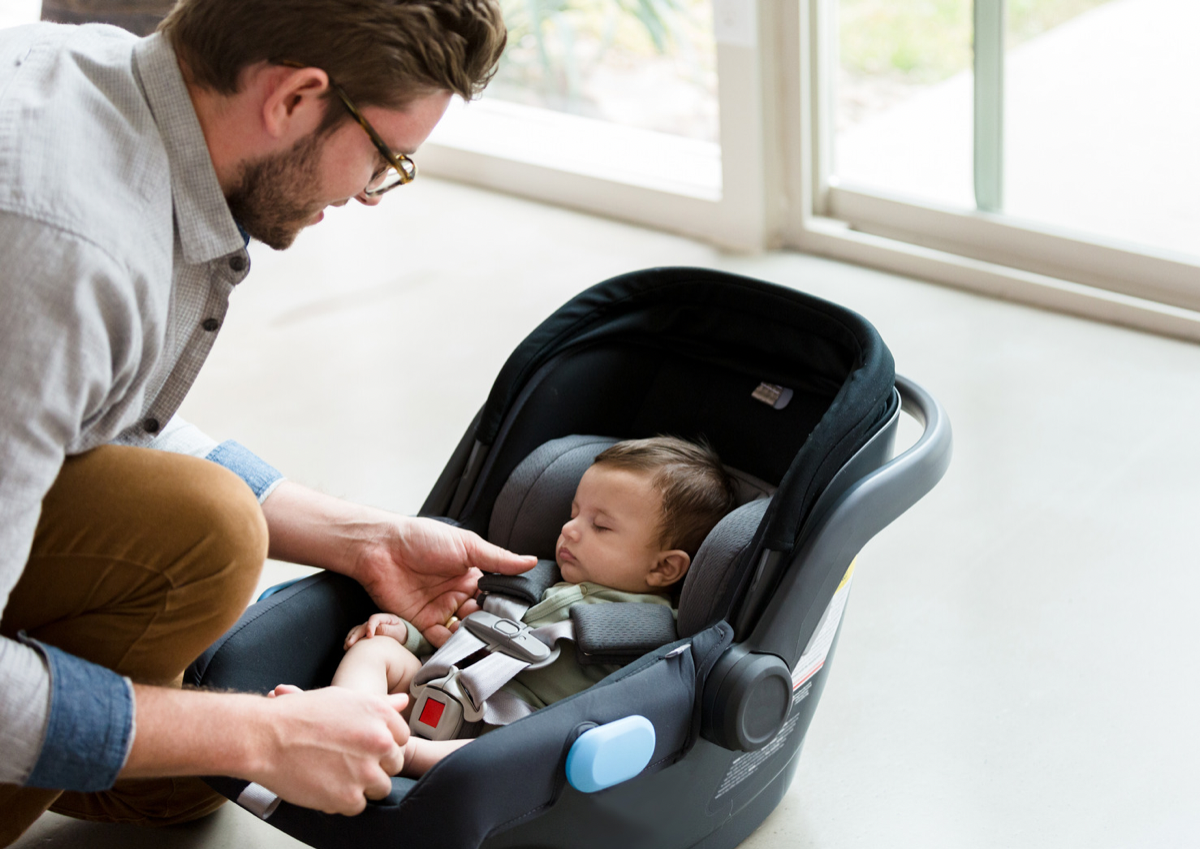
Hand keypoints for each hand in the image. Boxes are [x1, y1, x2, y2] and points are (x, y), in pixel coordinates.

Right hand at [252, 687, 410, 815]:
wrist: (266, 737)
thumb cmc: (299, 715)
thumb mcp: (343, 698)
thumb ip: (380, 704)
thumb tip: (404, 702)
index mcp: (380, 714)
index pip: (401, 738)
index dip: (382, 745)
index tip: (364, 747)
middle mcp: (378, 741)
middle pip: (394, 764)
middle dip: (375, 765)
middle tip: (347, 762)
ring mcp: (365, 770)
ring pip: (381, 788)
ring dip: (362, 785)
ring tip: (335, 774)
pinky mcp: (349, 796)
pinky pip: (358, 806)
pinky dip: (343, 801)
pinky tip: (325, 785)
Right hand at [345, 613, 408, 649]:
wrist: (402, 637)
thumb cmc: (401, 634)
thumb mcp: (398, 631)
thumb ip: (387, 630)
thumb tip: (376, 630)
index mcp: (384, 618)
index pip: (374, 619)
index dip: (370, 627)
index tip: (369, 637)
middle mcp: (374, 622)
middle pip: (363, 626)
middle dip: (356, 635)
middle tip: (350, 644)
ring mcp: (369, 627)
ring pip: (357, 630)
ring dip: (351, 637)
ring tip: (346, 647)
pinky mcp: (365, 634)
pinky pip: (356, 635)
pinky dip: (351, 640)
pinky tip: (346, 648)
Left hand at [354, 517, 535, 647]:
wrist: (381, 547)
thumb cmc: (421, 538)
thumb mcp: (467, 545)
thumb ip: (498, 559)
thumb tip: (530, 561)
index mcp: (470, 575)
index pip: (494, 598)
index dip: (504, 609)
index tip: (516, 621)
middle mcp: (456, 595)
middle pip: (480, 618)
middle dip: (489, 628)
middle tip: (500, 636)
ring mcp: (439, 610)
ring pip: (462, 632)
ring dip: (472, 639)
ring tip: (483, 644)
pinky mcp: (420, 623)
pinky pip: (439, 640)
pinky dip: (450, 646)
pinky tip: (461, 648)